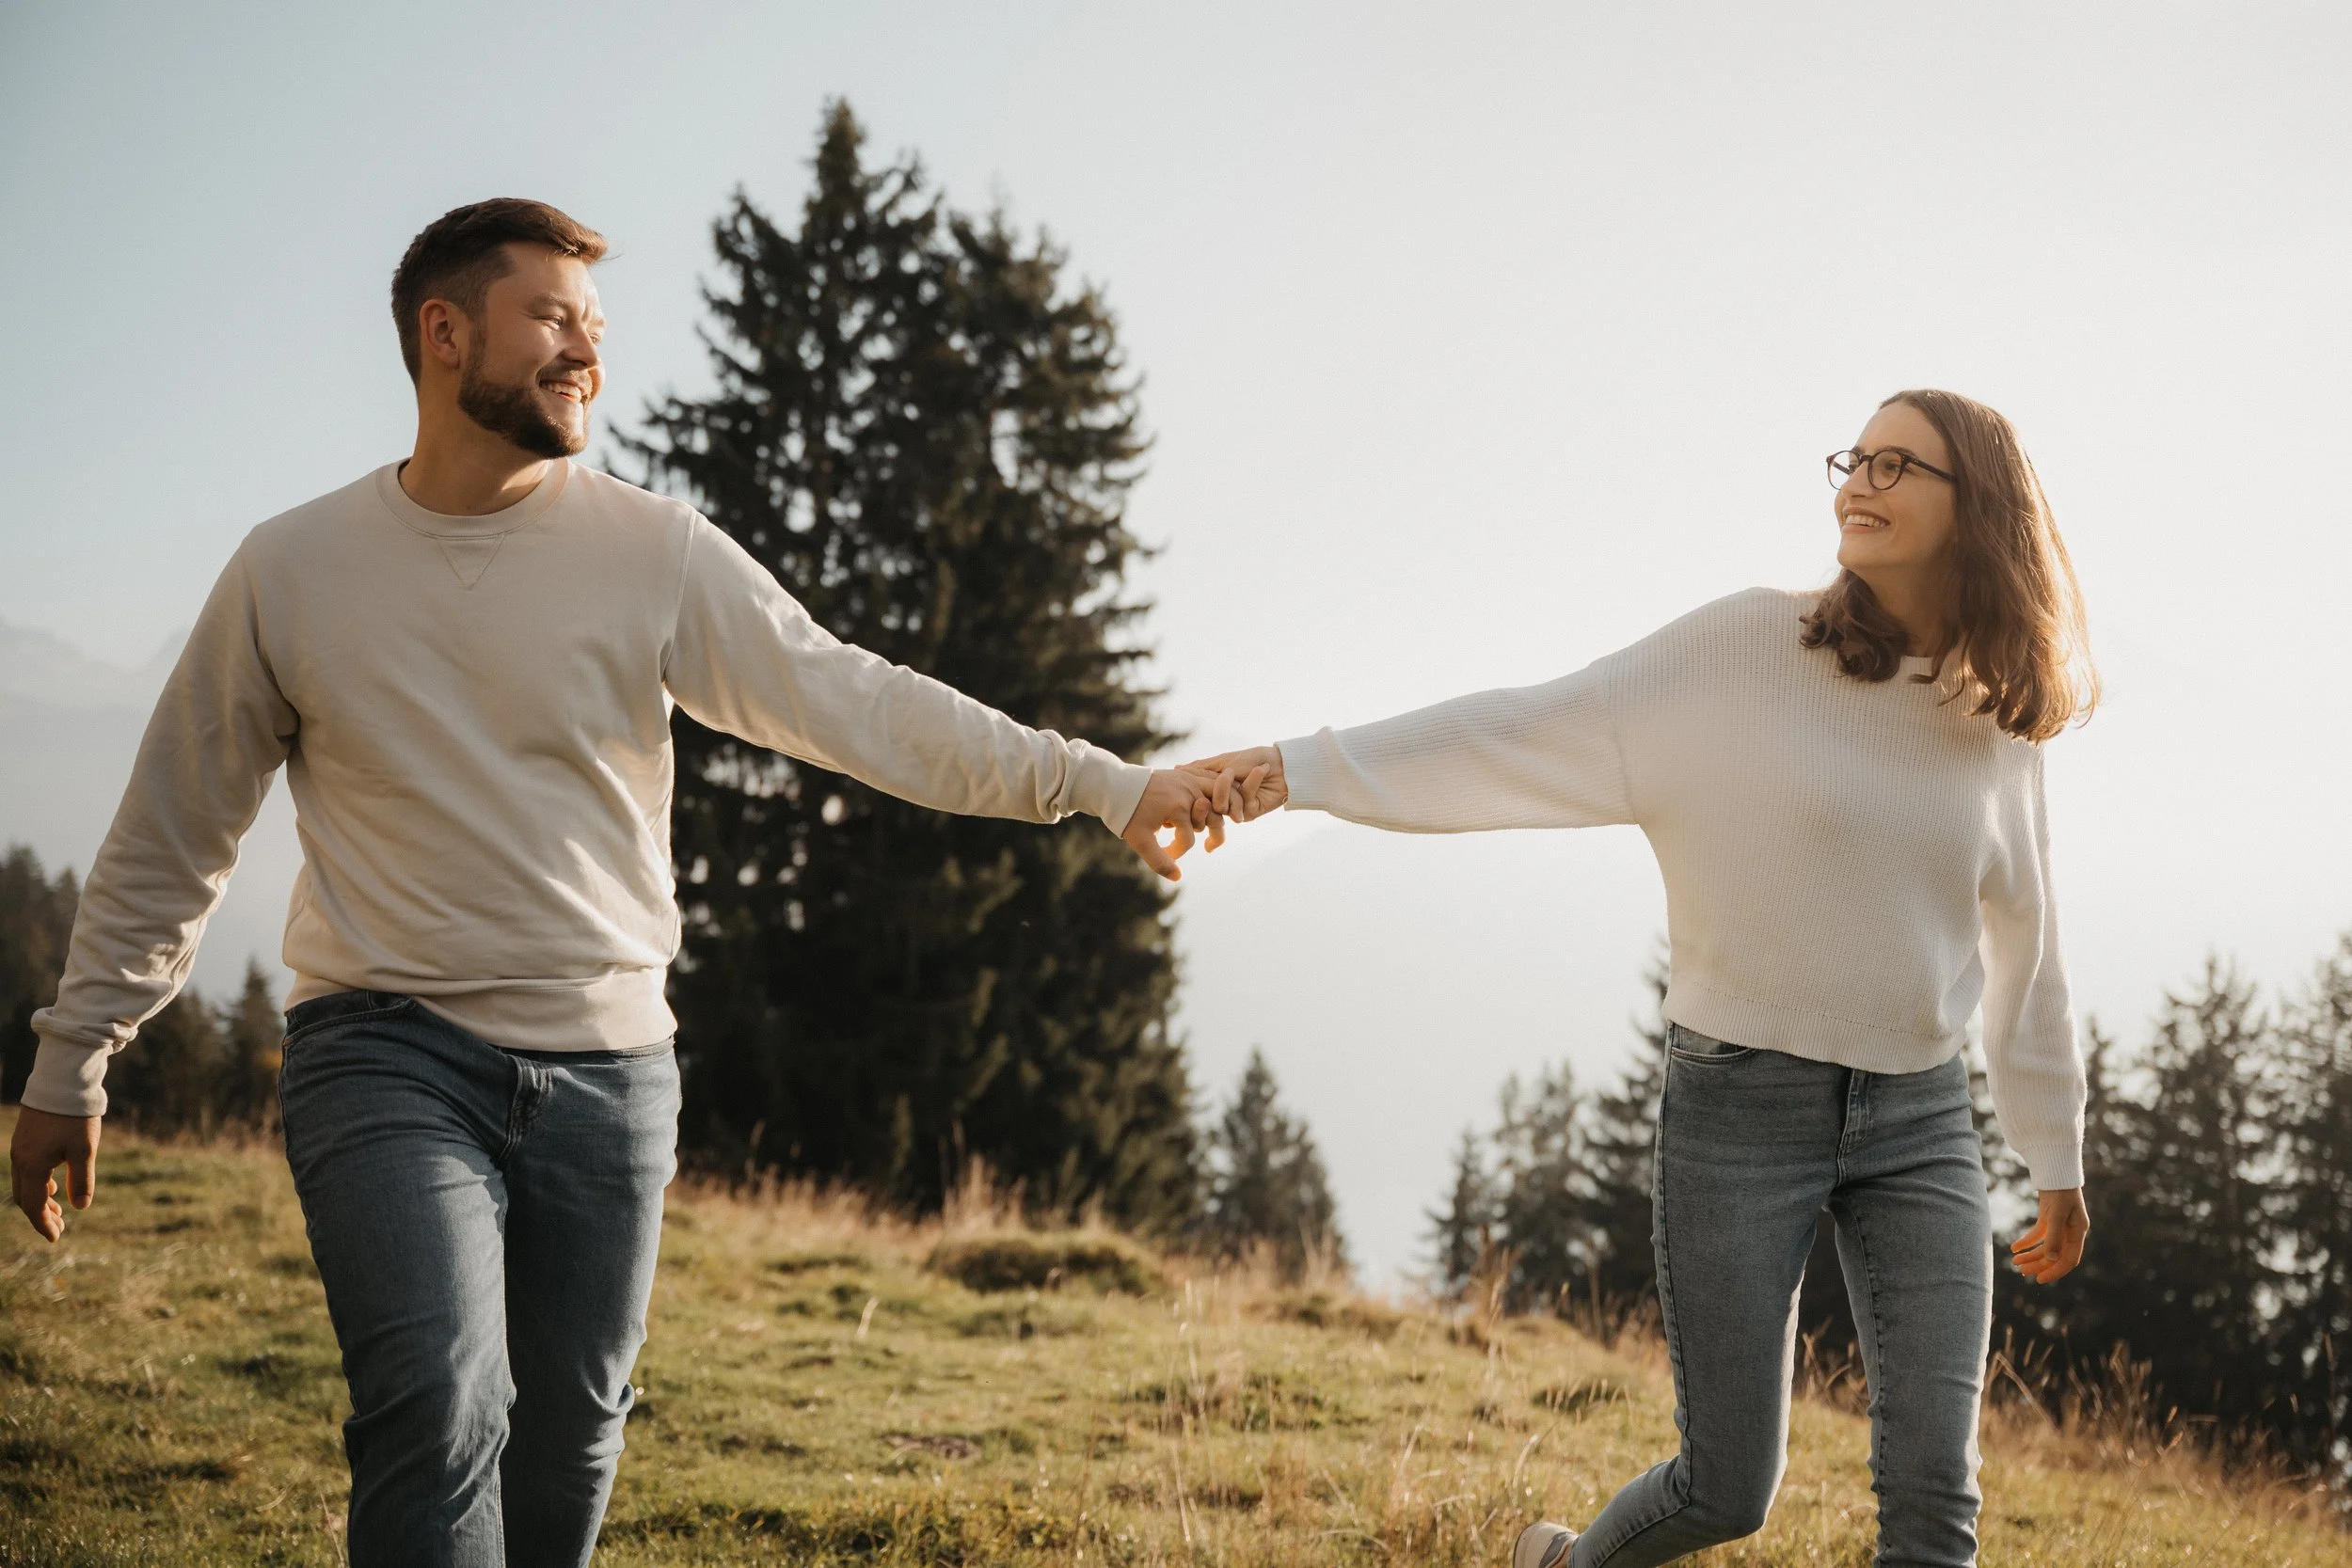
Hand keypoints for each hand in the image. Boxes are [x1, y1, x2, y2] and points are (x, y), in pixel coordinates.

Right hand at [11, 1106, 102, 1242]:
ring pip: (24, 1183)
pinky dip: (37, 1184)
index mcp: (32, 1165)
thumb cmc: (75, 1116)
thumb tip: (80, 1207)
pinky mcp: (25, 1139)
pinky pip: (26, 1170)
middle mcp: (20, 1159)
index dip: (43, 1224)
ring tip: (59, 1212)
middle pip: (24, 1197)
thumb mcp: (84, 1150)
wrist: (62, 1081)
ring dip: (39, 1200)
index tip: (55, 1239)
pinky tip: (53, 1186)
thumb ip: (82, 1179)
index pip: (33, 1205)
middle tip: (59, 1229)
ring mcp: (20, 1148)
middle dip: (40, 1216)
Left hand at [1121, 768, 1220, 880]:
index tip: (1165, 853)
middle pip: (1213, 821)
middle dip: (1205, 835)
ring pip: (1217, 803)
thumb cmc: (1129, 814)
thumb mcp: (1140, 841)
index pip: (1189, 840)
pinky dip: (1215, 797)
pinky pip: (1211, 785)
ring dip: (1213, 817)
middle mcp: (1189, 793)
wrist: (1119, 786)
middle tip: (1204, 846)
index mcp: (1178, 809)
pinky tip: (1208, 808)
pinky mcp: (1188, 775)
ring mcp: (1190, 781)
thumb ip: (1159, 862)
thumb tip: (1178, 878)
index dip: (1177, 852)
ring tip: (1204, 828)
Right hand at [1183, 745, 1285, 822]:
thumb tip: (1176, 768)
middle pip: (1207, 803)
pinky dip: (1253, 783)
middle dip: (1219, 786)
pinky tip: (1262, 770)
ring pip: (1222, 806)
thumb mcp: (1224, 760)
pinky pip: (1242, 803)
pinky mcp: (1249, 813)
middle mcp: (1221, 799)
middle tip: (1229, 772)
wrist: (1283, 764)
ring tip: (1250, 769)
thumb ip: (1200, 767)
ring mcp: (1234, 808)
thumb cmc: (1254, 759)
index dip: (1194, 787)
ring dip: (1234, 786)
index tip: (1195, 781)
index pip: (1196, 792)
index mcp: (1213, 786)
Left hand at [2010, 1186, 2088, 1283]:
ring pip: (2046, 1246)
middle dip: (2038, 1264)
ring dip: (2031, 1255)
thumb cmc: (2059, 1190)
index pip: (2069, 1260)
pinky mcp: (2049, 1217)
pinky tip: (2015, 1247)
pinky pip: (2038, 1235)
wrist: (2055, 1169)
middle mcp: (2071, 1231)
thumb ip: (2054, 1237)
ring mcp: (2060, 1225)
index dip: (2055, 1271)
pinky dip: (2027, 1242)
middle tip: (2020, 1271)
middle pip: (2055, 1255)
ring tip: (2015, 1261)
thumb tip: (2051, 1259)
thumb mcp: (2056, 1214)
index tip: (2039, 1280)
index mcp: (2078, 1233)